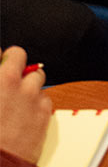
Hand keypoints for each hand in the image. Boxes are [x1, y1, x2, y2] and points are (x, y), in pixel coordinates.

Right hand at [0, 47, 52, 162]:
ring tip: (16, 98)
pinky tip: (25, 114)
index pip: (2, 53)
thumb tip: (0, 75)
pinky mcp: (44, 110)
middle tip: (7, 75)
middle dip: (14, 62)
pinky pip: (44, 96)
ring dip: (28, 82)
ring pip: (36, 75)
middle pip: (19, 55)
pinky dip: (37, 101)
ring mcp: (31, 95)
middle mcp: (12, 83)